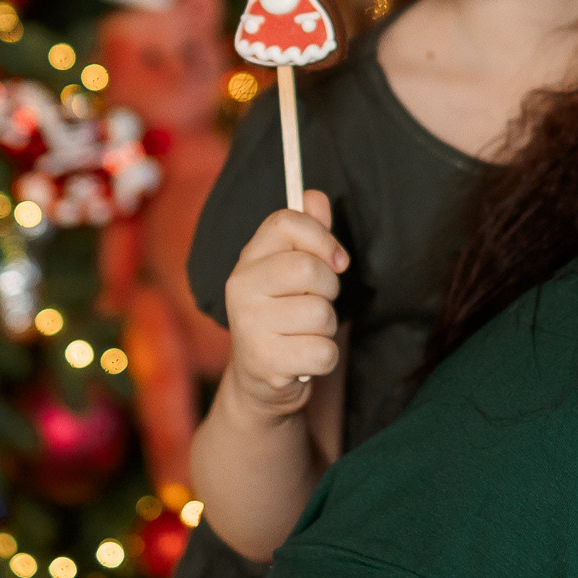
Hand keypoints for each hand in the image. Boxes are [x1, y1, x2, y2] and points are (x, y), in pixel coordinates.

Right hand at [223, 190, 347, 418]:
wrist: (261, 380)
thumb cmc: (285, 316)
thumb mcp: (292, 271)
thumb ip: (307, 233)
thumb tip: (315, 197)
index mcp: (248, 261)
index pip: (285, 222)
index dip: (322, 237)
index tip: (337, 259)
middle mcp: (241, 289)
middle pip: (309, 269)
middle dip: (329, 289)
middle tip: (316, 303)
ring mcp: (249, 327)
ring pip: (321, 313)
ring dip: (326, 327)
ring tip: (305, 334)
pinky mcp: (267, 363)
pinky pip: (324, 351)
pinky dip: (325, 358)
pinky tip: (304, 360)